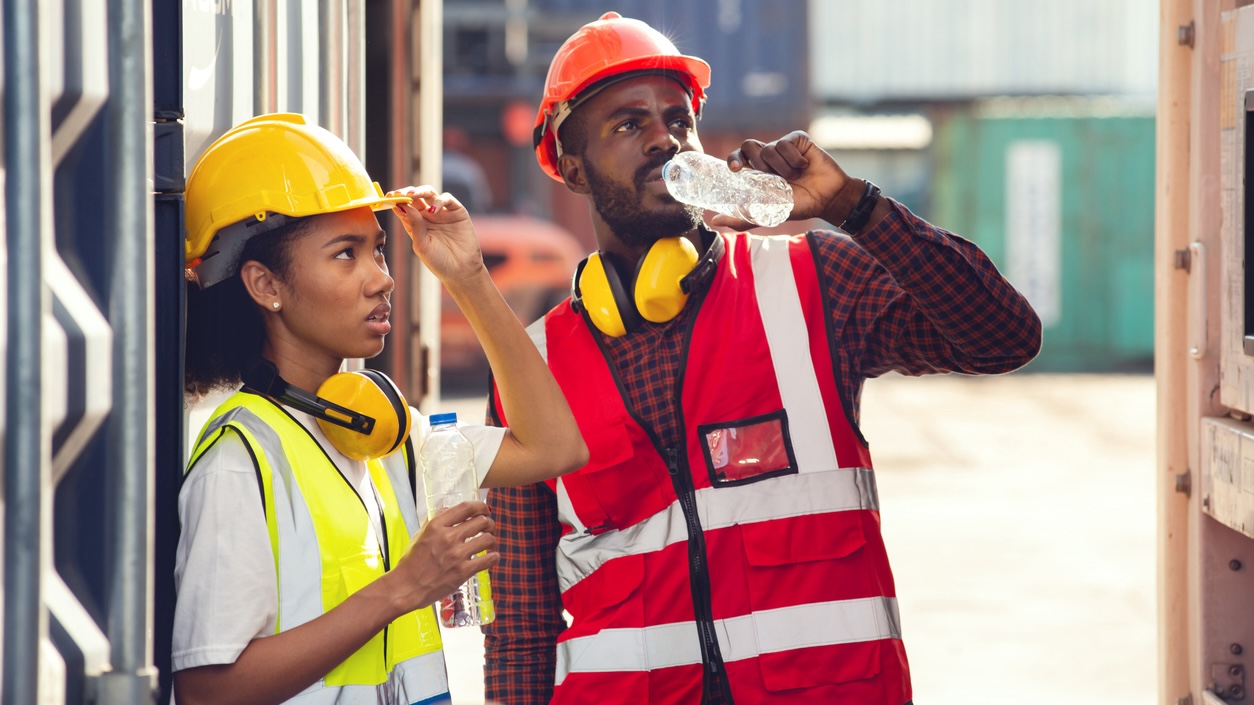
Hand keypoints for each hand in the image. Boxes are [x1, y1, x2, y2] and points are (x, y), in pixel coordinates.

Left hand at [388, 186, 486, 284]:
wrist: (461, 271)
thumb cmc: (439, 262)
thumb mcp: (421, 245)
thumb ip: (414, 225)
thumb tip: (404, 206)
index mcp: (416, 224)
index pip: (404, 206)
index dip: (396, 200)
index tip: (389, 197)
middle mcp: (428, 215)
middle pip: (416, 196)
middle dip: (406, 192)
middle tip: (399, 193)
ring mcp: (442, 212)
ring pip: (430, 193)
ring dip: (420, 191)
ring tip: (412, 196)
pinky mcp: (457, 212)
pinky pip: (447, 199)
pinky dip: (439, 200)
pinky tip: (433, 209)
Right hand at [388, 500, 498, 611]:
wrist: (406, 587)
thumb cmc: (411, 563)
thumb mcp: (419, 535)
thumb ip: (434, 521)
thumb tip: (447, 509)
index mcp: (436, 525)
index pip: (466, 508)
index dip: (480, 506)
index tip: (484, 509)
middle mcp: (448, 537)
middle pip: (481, 521)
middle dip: (489, 523)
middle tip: (489, 528)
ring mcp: (457, 554)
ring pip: (488, 538)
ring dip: (492, 540)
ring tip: (489, 544)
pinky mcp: (463, 571)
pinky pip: (489, 559)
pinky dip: (494, 556)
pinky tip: (491, 557)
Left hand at [710, 131, 852, 229]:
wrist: (828, 199)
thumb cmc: (799, 205)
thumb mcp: (768, 214)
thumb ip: (743, 218)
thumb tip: (714, 221)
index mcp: (758, 170)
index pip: (738, 156)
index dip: (734, 158)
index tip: (735, 169)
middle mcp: (768, 156)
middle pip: (749, 145)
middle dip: (757, 163)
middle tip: (769, 177)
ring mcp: (783, 146)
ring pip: (769, 148)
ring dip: (781, 168)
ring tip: (794, 178)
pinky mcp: (798, 140)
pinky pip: (786, 143)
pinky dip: (793, 159)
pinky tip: (804, 167)